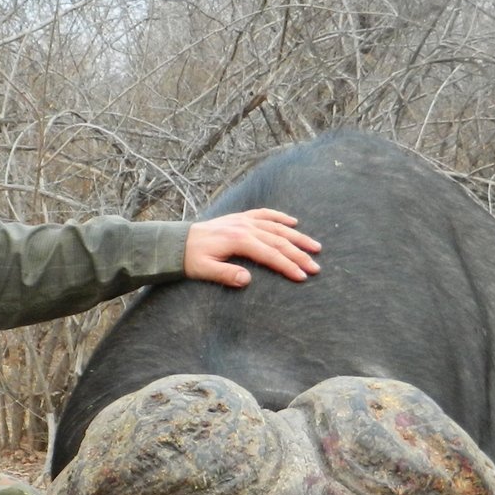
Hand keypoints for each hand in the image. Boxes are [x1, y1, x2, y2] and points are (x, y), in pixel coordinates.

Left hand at [183, 208, 321, 286]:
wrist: (177, 242)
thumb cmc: (191, 258)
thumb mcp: (204, 270)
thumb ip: (226, 275)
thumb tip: (248, 280)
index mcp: (239, 240)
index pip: (270, 254)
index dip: (288, 266)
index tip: (302, 276)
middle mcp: (245, 227)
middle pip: (279, 241)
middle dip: (299, 255)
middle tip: (316, 267)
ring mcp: (244, 221)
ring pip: (277, 227)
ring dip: (298, 237)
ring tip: (315, 247)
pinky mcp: (241, 218)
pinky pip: (265, 214)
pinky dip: (280, 217)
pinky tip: (294, 222)